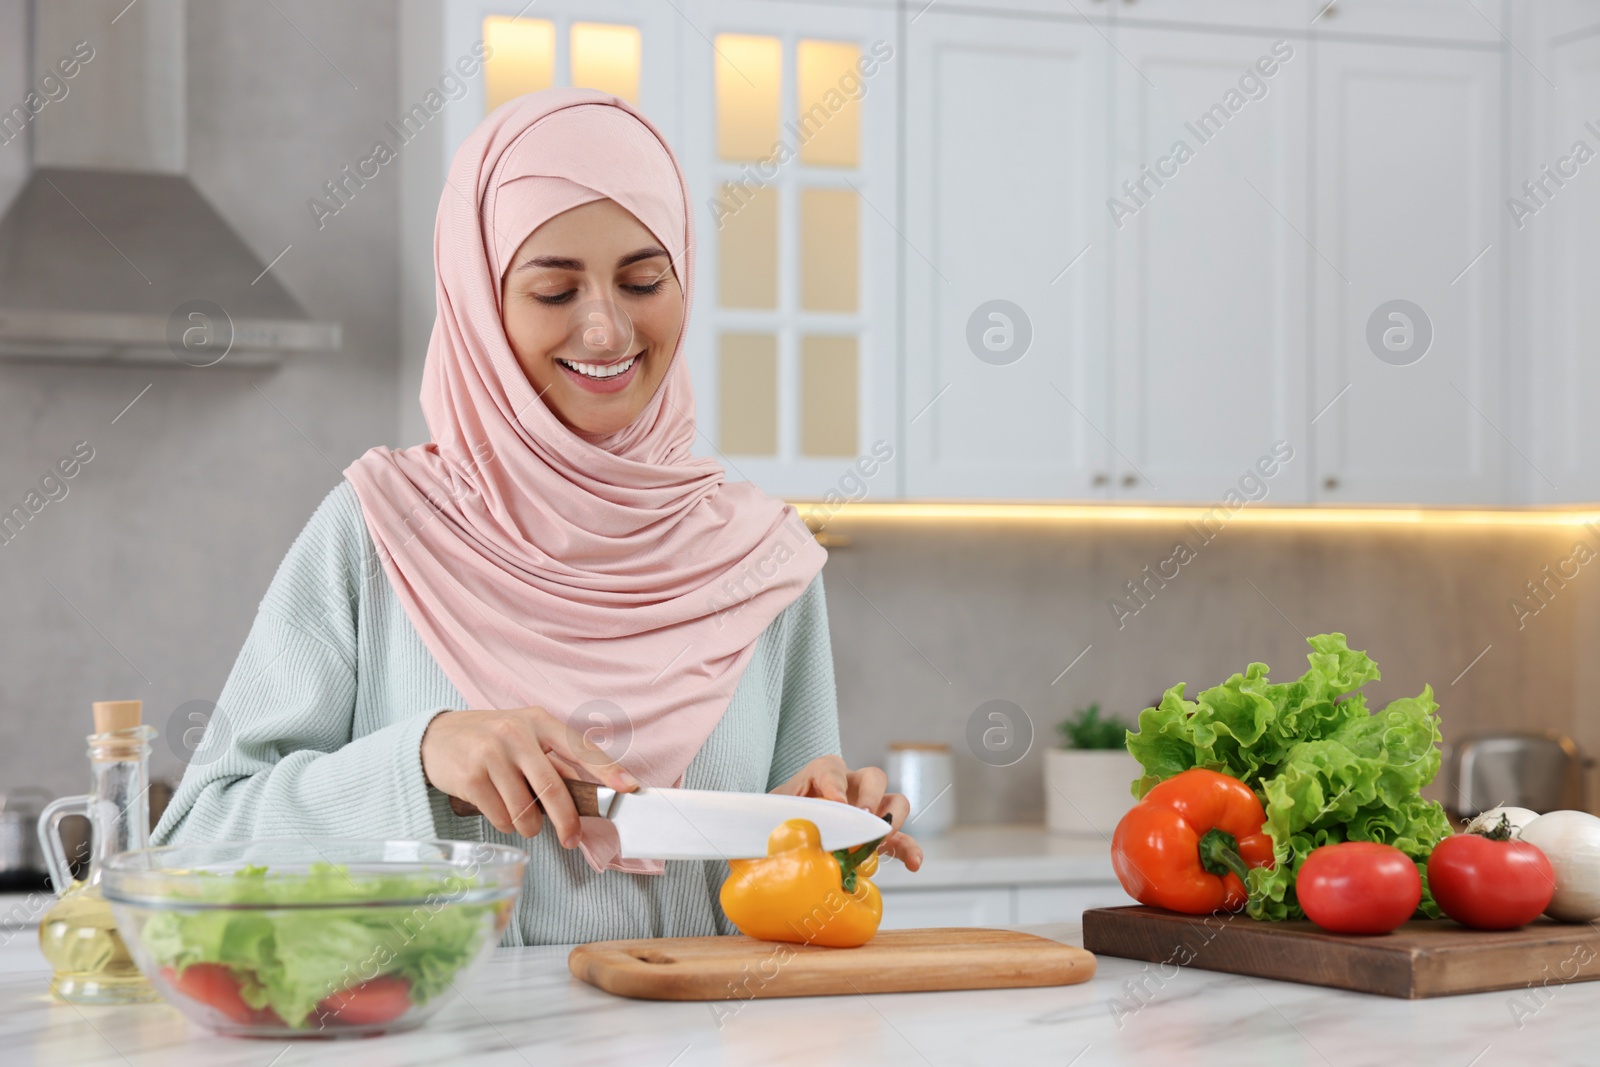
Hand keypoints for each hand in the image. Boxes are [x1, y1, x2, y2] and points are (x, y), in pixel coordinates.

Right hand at [420, 707, 637, 846]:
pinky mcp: (471, 777)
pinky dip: (505, 823)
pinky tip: (497, 809)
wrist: (435, 736)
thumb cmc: (490, 739)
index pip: (580, 747)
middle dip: (568, 821)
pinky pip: (500, 817)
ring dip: (528, 825)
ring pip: (525, 811)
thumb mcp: (523, 737)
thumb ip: (553, 761)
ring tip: (520, 815)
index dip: (607, 770)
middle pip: (553, 788)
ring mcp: (492, 754)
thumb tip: (588, 794)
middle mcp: (516, 733)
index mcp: (538, 721)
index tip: (629, 787)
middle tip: (571, 839)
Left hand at [771, 755, 923, 871]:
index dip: (834, 782)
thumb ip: (774, 823)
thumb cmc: (779, 822)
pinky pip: (902, 840)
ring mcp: (868, 812)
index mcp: (821, 776)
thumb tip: (777, 841)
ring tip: (880, 839)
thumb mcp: (771, 818)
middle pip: (873, 777)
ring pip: (895, 802)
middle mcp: (851, 788)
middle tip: (862, 817)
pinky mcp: (879, 837)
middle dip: (870, 796)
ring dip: (893, 818)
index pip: (831, 768)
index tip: (835, 800)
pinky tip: (912, 864)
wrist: (785, 839)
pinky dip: (910, 850)